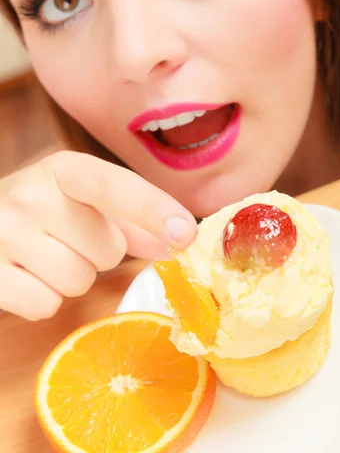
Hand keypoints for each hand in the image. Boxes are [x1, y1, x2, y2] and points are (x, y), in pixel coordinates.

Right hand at [0, 151, 196, 320]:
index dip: (153, 209)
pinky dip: (45, 300)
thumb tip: (175, 244)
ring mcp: (3, 233)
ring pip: (79, 280)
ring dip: (73, 278)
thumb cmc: (41, 213)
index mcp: (64, 169)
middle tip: (69, 241)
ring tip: (46, 257)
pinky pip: (45, 304)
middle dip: (100, 254)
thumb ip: (130, 221)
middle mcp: (31, 194)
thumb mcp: (83, 203)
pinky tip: (28, 276)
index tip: (186, 233)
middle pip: (108, 250)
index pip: (113, 186)